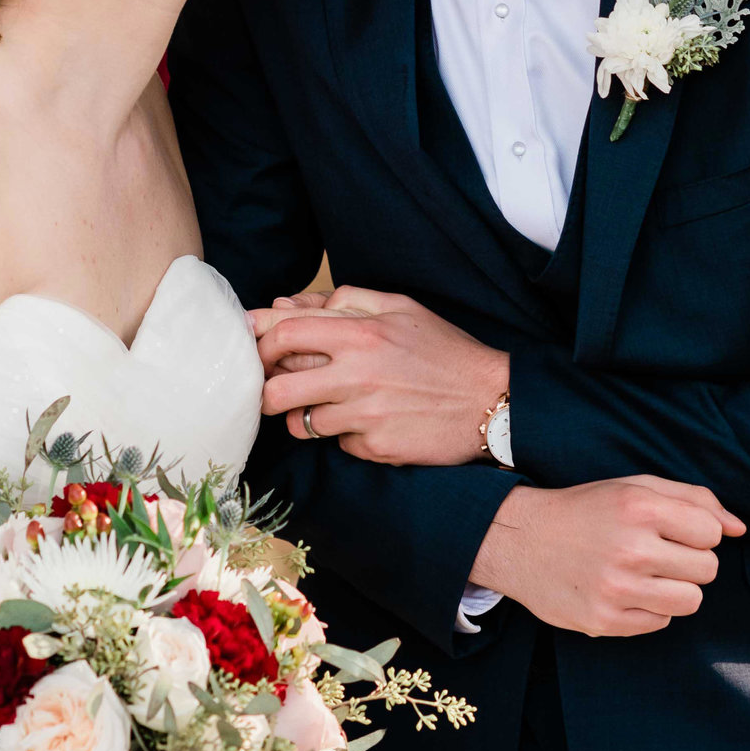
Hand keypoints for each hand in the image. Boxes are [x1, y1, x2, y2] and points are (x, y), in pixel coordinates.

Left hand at [252, 288, 507, 465]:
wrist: (489, 399)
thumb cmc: (442, 350)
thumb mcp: (399, 309)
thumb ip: (342, 302)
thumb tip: (283, 305)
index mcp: (361, 333)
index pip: (284, 333)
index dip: (261, 342)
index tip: (259, 348)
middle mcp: (358, 375)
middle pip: (277, 389)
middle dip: (266, 391)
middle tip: (277, 388)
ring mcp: (366, 416)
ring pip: (300, 424)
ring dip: (304, 416)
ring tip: (325, 407)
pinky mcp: (377, 448)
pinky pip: (338, 445)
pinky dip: (345, 436)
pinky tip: (369, 423)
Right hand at [467, 478, 746, 636]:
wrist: (521, 540)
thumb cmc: (586, 510)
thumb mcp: (636, 487)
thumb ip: (694, 500)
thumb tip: (739, 529)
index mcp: (639, 508)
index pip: (711, 533)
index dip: (698, 533)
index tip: (675, 531)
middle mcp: (630, 549)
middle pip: (707, 570)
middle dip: (690, 561)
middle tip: (659, 553)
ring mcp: (617, 589)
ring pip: (690, 601)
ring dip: (676, 588)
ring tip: (648, 574)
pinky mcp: (605, 621)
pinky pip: (661, 622)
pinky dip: (651, 608)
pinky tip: (626, 591)